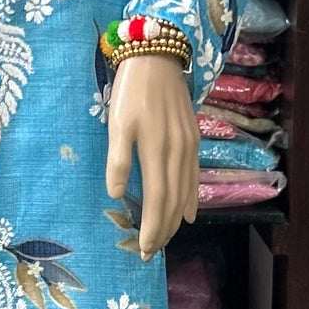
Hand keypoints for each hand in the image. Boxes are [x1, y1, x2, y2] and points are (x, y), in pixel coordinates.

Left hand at [104, 53, 198, 259]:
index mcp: (156, 151)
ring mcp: (189, 147)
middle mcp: (177, 153)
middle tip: (150, 252)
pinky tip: (188, 213)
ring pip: (185, 192)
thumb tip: (115, 194)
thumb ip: (118, 160)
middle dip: (163, 230)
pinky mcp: (193, 139)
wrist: (158, 56)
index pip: (156, 199)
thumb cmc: (132, 90)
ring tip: (166, 239)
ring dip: (176, 219)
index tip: (143, 249)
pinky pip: (194, 177)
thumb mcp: (116, 123)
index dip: (151, 227)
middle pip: (173, 201)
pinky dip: (191, 199)